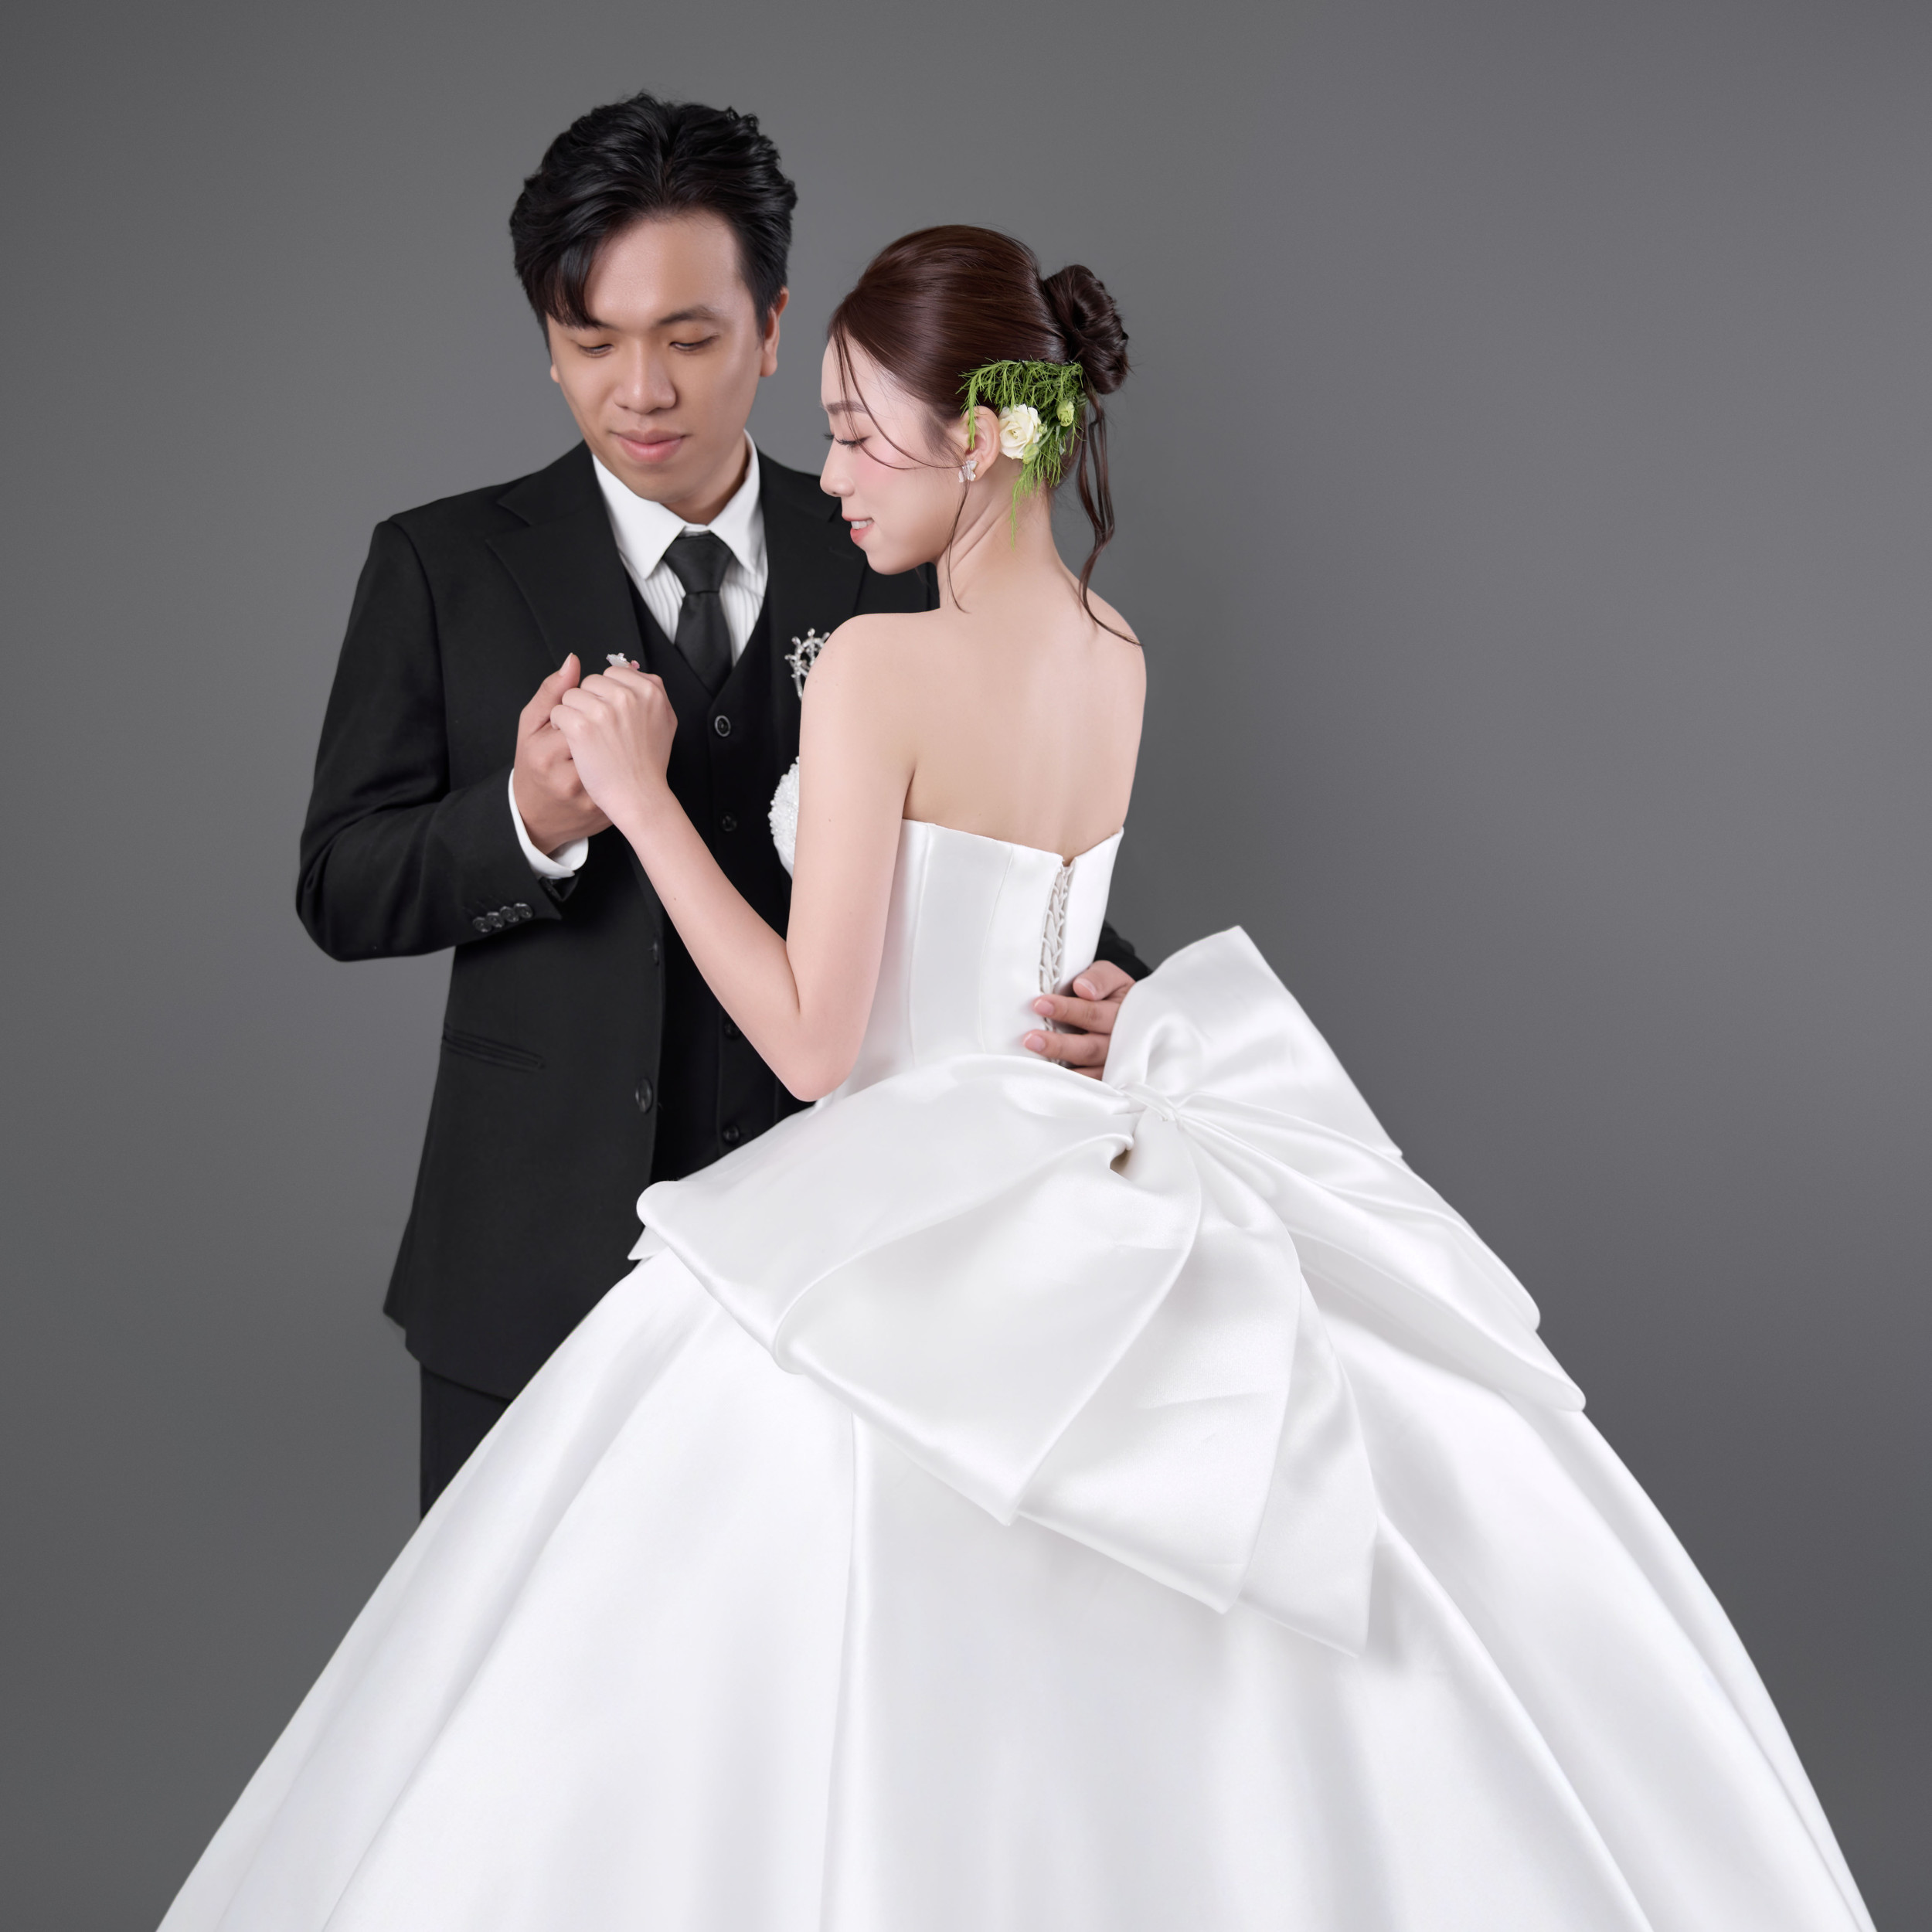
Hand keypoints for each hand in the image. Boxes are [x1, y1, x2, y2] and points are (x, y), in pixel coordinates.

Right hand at [513, 656, 610, 854]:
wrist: (540, 815)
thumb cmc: (534, 764)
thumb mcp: (529, 728)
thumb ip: (550, 694)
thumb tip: (573, 660)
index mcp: (545, 754)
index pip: (579, 714)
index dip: (584, 708)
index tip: (579, 714)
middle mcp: (569, 779)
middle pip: (603, 732)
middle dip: (603, 722)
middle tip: (594, 729)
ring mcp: (591, 798)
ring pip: (618, 752)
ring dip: (618, 739)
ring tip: (605, 744)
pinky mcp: (607, 811)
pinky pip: (626, 775)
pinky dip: (625, 760)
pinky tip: (615, 759)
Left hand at [548, 661, 676, 827]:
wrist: (639, 799)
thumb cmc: (649, 763)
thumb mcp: (664, 723)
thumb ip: (653, 690)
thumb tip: (632, 664)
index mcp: (650, 691)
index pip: (613, 674)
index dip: (607, 697)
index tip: (612, 718)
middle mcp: (628, 697)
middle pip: (590, 682)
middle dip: (589, 703)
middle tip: (601, 732)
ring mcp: (604, 711)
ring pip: (571, 695)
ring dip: (573, 714)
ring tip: (588, 739)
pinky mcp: (582, 727)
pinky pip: (559, 711)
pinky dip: (560, 727)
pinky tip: (575, 744)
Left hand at [1022, 959, 1134, 1079]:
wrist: (1124, 1008)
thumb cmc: (1109, 990)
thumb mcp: (1109, 975)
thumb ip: (1098, 978)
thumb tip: (1083, 989)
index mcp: (1124, 1013)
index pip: (1093, 1013)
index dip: (1067, 1010)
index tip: (1040, 1004)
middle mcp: (1122, 1042)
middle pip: (1090, 1047)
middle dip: (1059, 1044)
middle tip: (1030, 1039)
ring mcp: (1115, 1062)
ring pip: (1089, 1070)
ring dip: (1061, 1067)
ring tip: (1034, 1062)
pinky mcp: (1107, 1076)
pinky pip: (1090, 1084)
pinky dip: (1071, 1084)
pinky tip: (1048, 1079)